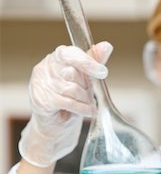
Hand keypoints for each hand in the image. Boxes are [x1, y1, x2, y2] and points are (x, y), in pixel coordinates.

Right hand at [18, 41, 112, 166]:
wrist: (55, 127)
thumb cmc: (70, 100)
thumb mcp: (83, 80)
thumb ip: (93, 62)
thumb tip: (106, 46)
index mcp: (55, 59)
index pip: (70, 53)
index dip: (87, 62)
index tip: (102, 72)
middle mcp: (44, 68)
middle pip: (72, 72)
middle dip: (86, 86)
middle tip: (89, 95)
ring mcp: (40, 85)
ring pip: (71, 89)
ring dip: (85, 99)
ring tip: (88, 104)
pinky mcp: (41, 101)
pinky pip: (68, 102)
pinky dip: (82, 108)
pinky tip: (88, 112)